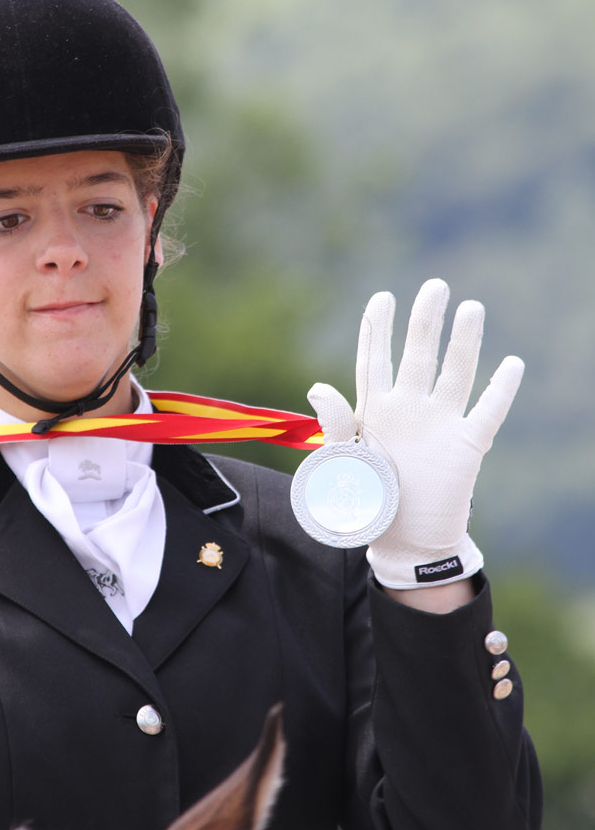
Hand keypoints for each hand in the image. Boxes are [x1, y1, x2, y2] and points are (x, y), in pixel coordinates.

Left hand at [307, 279, 523, 588]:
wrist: (405, 542)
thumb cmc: (369, 503)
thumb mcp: (344, 463)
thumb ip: (334, 425)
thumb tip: (317, 387)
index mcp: (375, 410)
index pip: (375, 360)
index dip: (377, 329)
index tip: (382, 298)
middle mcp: (409, 409)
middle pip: (418, 355)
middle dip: (425, 321)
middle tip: (435, 286)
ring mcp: (439, 424)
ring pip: (455, 373)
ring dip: (463, 342)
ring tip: (470, 308)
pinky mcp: (466, 447)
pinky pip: (488, 412)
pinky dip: (501, 389)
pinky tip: (512, 364)